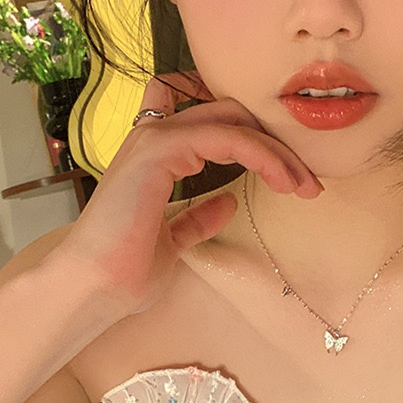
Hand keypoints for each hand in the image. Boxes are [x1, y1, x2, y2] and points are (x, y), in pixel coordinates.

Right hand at [48, 70, 322, 318]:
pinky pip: (225, 137)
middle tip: (308, 181)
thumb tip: (228, 204)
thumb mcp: (173, 242)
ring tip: (305, 185)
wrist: (95, 287)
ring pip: (234, 120)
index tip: (291, 180)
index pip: (218, 127)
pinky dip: (260, 154)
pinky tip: (283, 180)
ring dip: (276, 150)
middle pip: (232, 115)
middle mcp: (156, 137)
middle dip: (276, 143)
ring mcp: (155, 138)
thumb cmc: (126, 271)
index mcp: (158, 155)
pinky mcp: (159, 149)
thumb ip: (197, 219)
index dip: (258, 143)